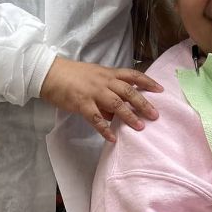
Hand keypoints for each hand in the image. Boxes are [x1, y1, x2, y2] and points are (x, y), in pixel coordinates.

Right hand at [40, 57, 163, 141]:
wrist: (50, 73)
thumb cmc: (73, 75)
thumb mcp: (94, 77)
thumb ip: (108, 91)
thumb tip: (118, 111)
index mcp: (108, 73)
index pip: (133, 75)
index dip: (147, 81)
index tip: (160, 89)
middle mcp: (104, 81)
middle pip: (128, 91)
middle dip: (143, 103)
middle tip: (155, 115)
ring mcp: (93, 92)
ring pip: (116, 104)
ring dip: (129, 116)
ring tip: (140, 127)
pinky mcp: (82, 104)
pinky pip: (96, 118)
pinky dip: (105, 129)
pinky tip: (113, 138)